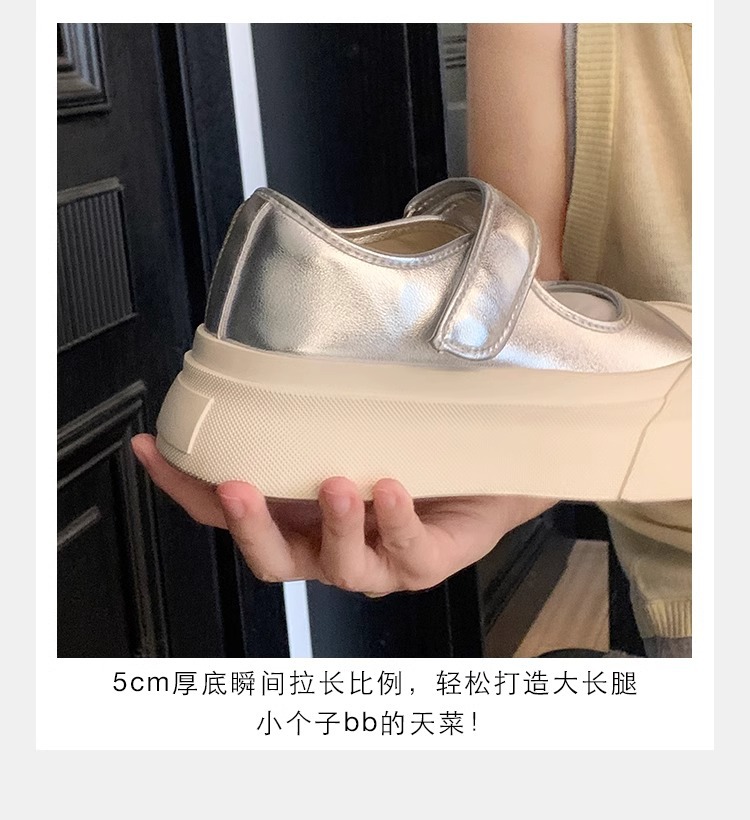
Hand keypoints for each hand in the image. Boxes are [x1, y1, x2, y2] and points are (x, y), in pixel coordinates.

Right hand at [131, 434, 554, 595]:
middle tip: (238, 487)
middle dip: (248, 526)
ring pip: (335, 566)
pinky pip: (403, 553)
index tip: (157, 448)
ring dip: (329, 527)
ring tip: (336, 483)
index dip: (187, 486)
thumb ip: (320, 395)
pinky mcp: (423, 564)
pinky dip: (392, 522)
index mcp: (301, 512)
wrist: (494, 467)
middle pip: (269, 556)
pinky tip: (390, 488)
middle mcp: (329, 542)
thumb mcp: (362, 415)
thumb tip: (283, 327)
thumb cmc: (418, 442)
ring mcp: (376, 559)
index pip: (230, 508)